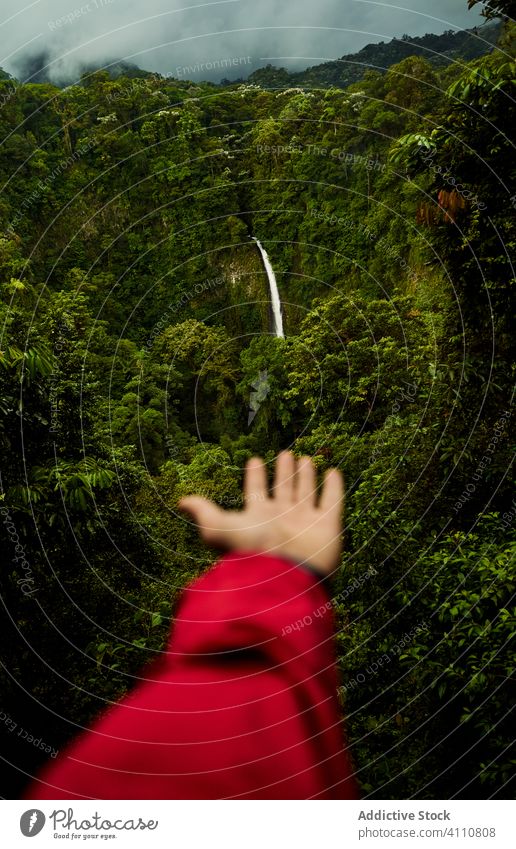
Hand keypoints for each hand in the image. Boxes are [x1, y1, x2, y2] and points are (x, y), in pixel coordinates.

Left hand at [178, 451, 343, 575]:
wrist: (286, 575)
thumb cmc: (251, 552)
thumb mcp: (219, 528)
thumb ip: (204, 513)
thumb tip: (181, 501)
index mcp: (258, 517)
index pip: (255, 491)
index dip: (254, 476)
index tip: (254, 460)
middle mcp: (282, 518)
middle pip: (282, 489)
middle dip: (283, 472)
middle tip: (285, 453)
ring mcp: (306, 521)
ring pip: (306, 491)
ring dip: (305, 475)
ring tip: (304, 458)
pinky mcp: (328, 525)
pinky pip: (332, 501)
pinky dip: (333, 487)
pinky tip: (332, 472)